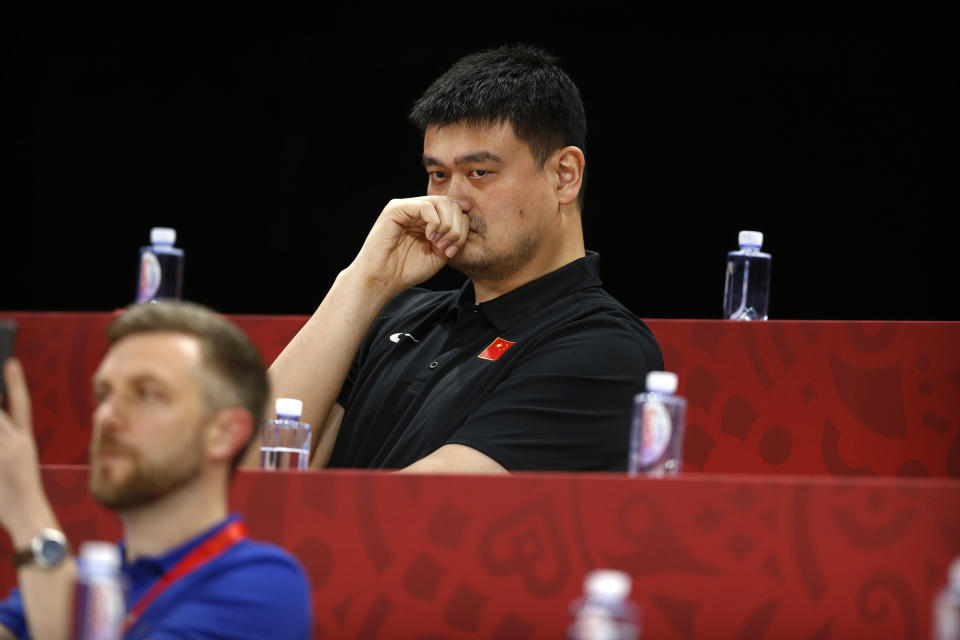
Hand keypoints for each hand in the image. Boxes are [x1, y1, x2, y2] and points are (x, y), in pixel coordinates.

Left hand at [0, 358, 50, 541]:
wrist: (27, 516)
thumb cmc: (17, 496)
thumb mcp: (16, 463)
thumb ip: (5, 445)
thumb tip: (2, 429)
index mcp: (24, 441)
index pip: (20, 403)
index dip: (15, 382)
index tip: (10, 363)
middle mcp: (15, 442)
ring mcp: (4, 452)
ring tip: (0, 443)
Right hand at [349, 196, 468, 295]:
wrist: (383, 279)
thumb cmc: (406, 270)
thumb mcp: (438, 255)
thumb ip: (451, 238)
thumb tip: (464, 224)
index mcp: (428, 220)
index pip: (455, 211)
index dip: (461, 230)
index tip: (453, 251)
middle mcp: (418, 210)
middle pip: (451, 203)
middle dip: (457, 227)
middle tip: (448, 247)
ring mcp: (407, 208)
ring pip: (441, 202)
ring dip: (447, 224)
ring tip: (439, 242)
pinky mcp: (396, 209)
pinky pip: (426, 206)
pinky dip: (435, 222)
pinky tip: (430, 237)